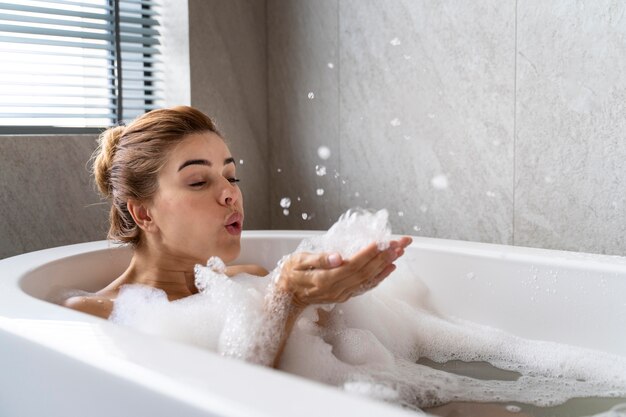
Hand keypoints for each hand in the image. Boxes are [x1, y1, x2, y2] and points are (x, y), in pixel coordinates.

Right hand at [276, 237, 411, 307]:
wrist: (286, 297)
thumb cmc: (290, 274)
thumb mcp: (296, 261)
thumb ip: (318, 259)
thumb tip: (338, 257)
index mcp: (324, 279)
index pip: (352, 265)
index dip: (369, 254)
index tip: (382, 242)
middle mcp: (336, 289)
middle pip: (365, 272)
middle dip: (384, 256)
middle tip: (399, 243)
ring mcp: (342, 294)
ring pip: (368, 279)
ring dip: (385, 265)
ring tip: (399, 251)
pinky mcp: (345, 296)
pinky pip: (365, 287)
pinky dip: (380, 277)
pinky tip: (390, 268)